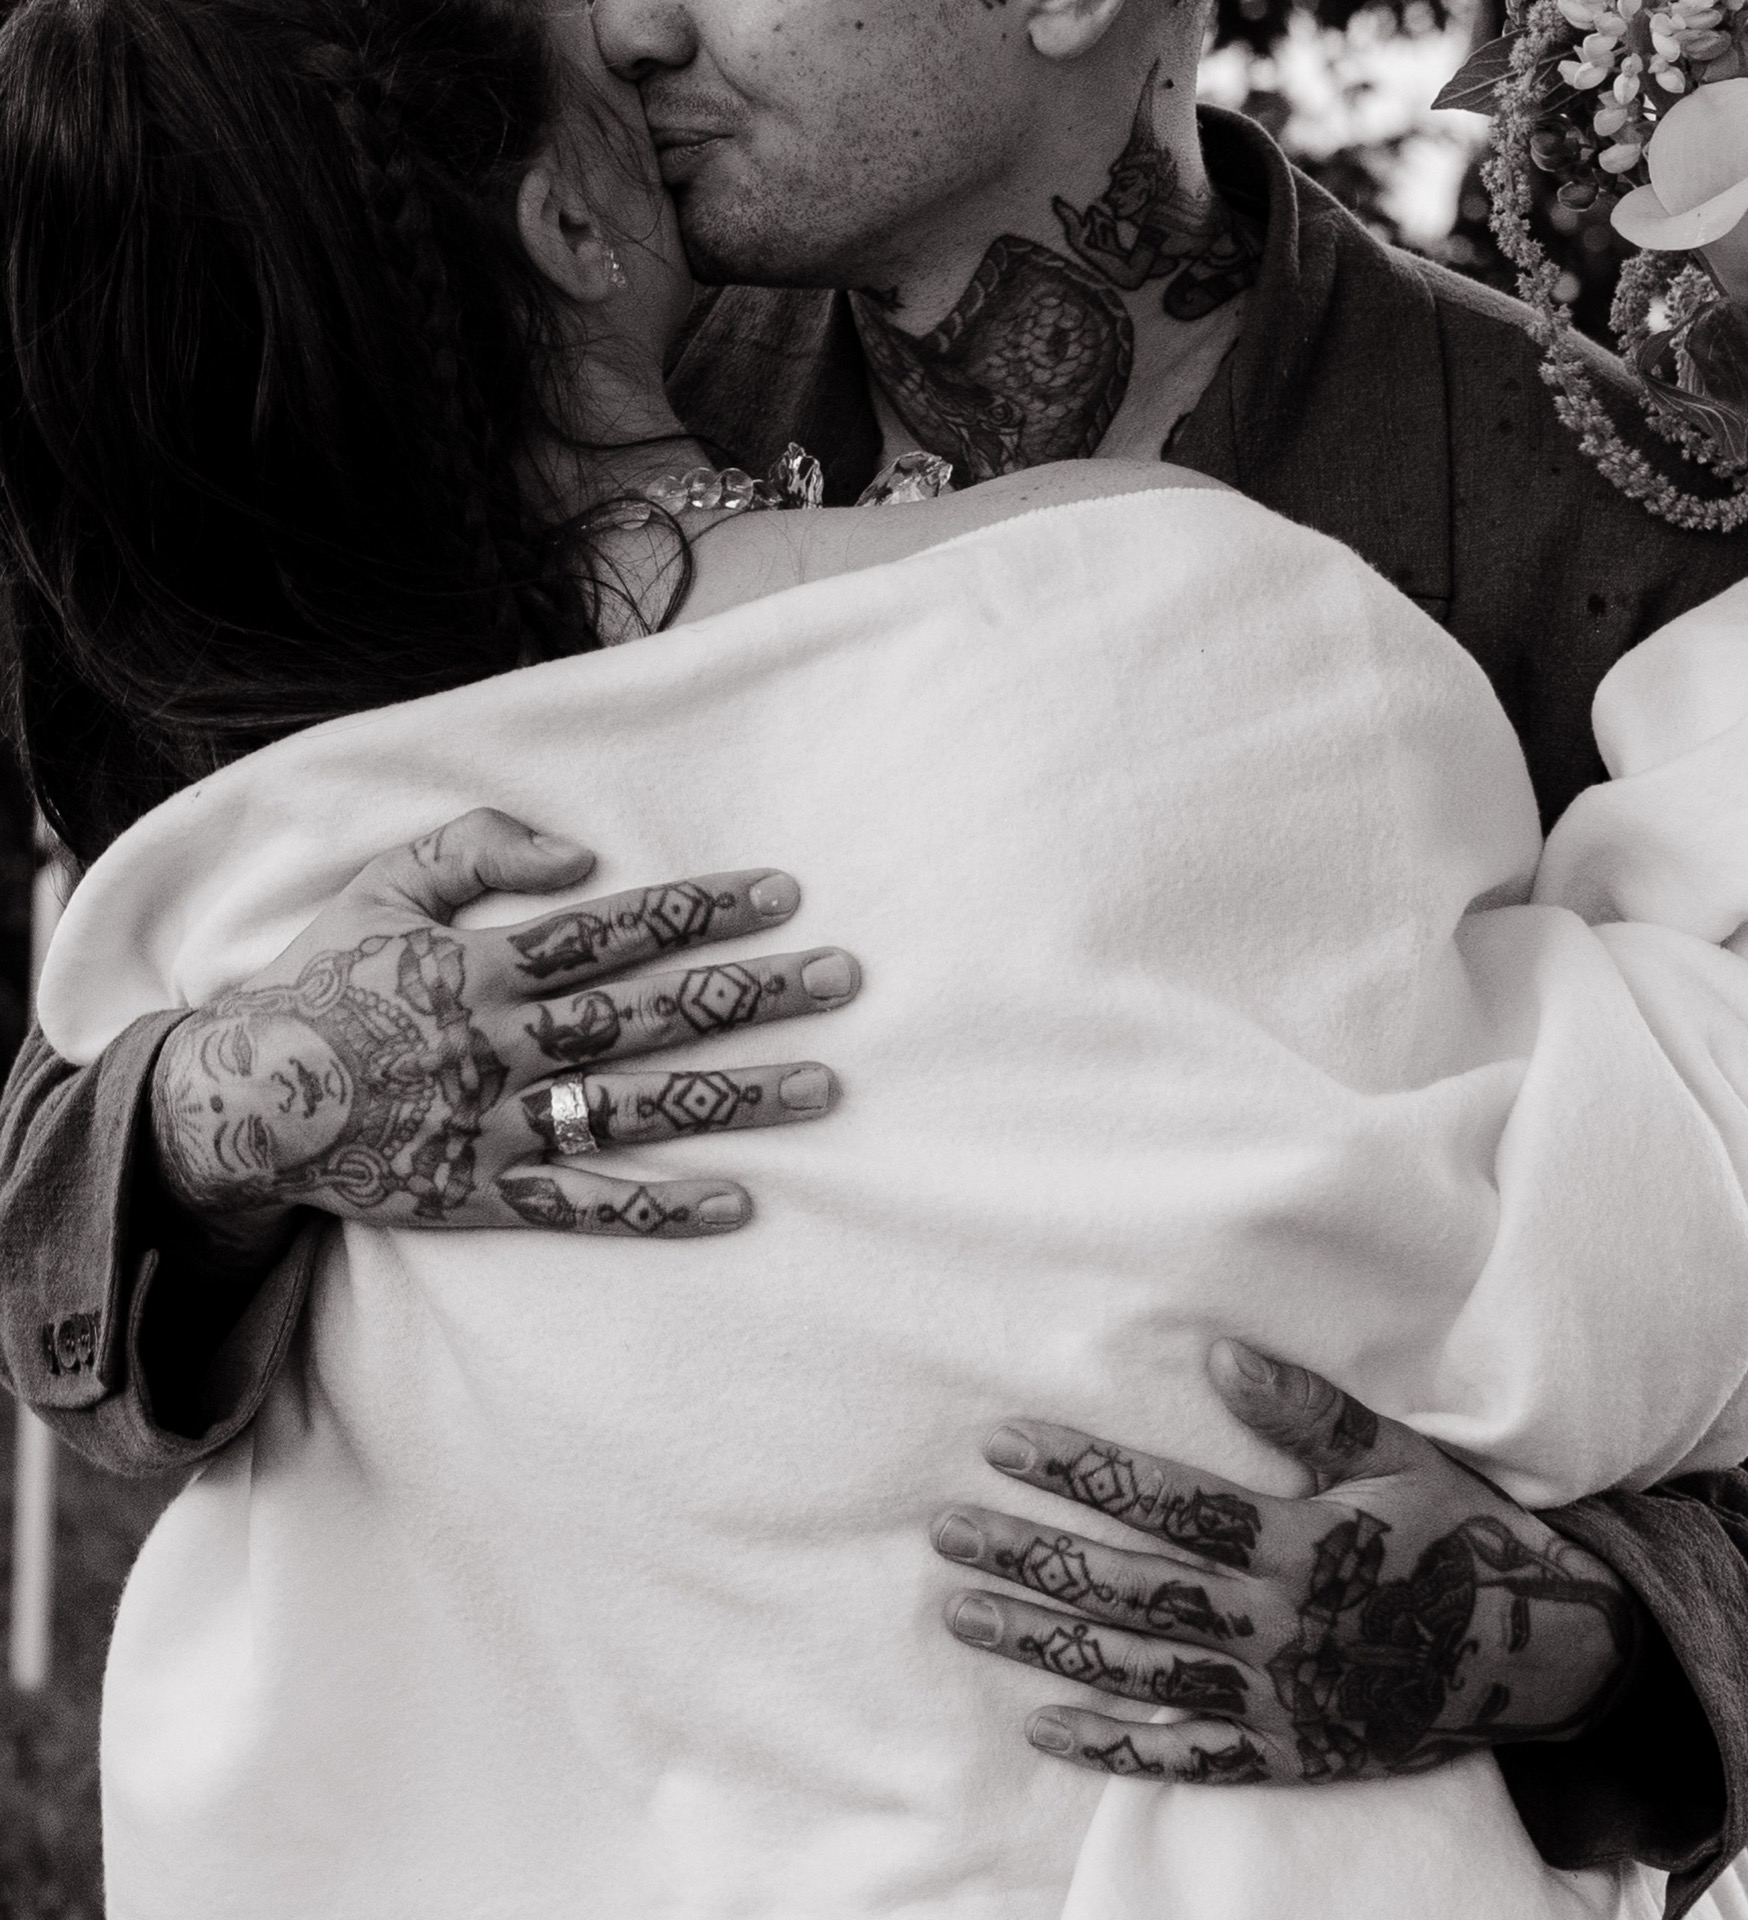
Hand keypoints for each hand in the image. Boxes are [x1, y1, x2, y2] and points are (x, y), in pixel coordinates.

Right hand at [150, 808, 858, 1238]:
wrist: (244, 1100)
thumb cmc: (323, 983)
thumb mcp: (381, 888)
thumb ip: (473, 847)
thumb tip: (582, 854)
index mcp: (485, 965)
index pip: (619, 930)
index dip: (704, 908)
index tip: (784, 894)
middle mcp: (505, 1045)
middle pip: (651, 1013)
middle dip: (752, 993)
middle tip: (843, 979)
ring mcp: (500, 1125)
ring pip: (638, 1107)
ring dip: (735, 1096)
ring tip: (824, 1085)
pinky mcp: (487, 1194)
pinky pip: (585, 1205)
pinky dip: (659, 1208)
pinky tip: (736, 1204)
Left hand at [933, 1343, 1642, 1785]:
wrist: (1540, 1657)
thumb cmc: (1455, 1536)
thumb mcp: (1396, 1458)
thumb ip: (1305, 1411)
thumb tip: (1217, 1353)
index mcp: (1303, 1543)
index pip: (1165, 1501)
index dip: (1080, 1469)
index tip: (1003, 1444)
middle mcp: (1279, 1626)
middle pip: (1131, 1587)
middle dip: (1032, 1555)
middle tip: (946, 1531)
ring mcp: (1280, 1698)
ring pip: (1138, 1668)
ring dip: (1046, 1640)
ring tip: (964, 1612)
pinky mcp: (1288, 1754)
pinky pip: (1187, 1758)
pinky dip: (1113, 1746)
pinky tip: (1042, 1725)